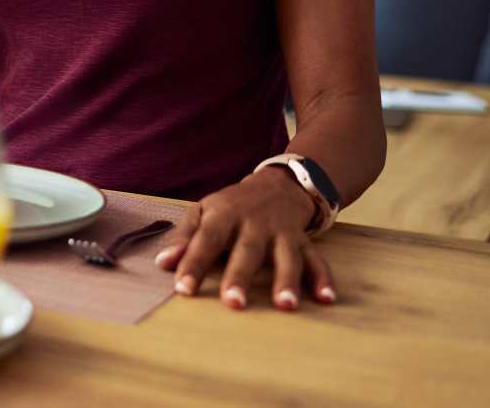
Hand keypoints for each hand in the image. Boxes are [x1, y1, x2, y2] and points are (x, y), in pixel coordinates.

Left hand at [154, 168, 336, 309]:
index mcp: (224, 215)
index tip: (183, 288)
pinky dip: (323, 278)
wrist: (276, 184)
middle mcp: (254, 224)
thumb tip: (162, 263)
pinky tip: (326, 298)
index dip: (193, 263)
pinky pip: (316, 260)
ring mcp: (282, 233)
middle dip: (240, 277)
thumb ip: (184, 238)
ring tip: (285, 305)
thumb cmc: (231, 206)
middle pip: (247, 251)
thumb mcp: (203, 212)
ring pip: (286, 257)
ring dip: (287, 280)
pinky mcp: (303, 241)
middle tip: (233, 303)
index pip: (206, 240)